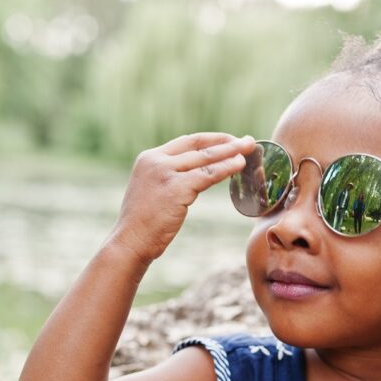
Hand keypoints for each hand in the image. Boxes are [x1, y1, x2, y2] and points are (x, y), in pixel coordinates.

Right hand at [108, 132, 255, 264]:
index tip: (229, 140)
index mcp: (149, 158)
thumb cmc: (143, 224)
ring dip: (231, 153)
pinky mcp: (176, 188)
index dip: (211, 140)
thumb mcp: (151, 190)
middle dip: (226, 142)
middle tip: (247, 141)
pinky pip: (208, 175)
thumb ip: (169, 178)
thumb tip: (195, 176)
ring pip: (206, 158)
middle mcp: (156, 160)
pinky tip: (239, 166)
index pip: (186, 142)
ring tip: (249, 150)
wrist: (130, 241)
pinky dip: (226, 169)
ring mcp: (165, 173)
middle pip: (199, 146)